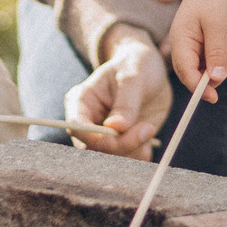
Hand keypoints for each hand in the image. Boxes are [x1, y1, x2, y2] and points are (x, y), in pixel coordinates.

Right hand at [67, 30, 170, 158]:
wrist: (150, 72)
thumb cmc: (136, 65)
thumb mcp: (133, 76)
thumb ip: (126, 102)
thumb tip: (115, 128)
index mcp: (81, 101)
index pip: (76, 126)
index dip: (95, 136)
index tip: (121, 131)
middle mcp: (88, 122)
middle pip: (94, 147)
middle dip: (121, 145)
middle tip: (147, 129)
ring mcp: (103, 136)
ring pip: (110, 158)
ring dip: (132, 151)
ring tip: (149, 128)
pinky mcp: (120, 144)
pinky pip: (126, 160)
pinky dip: (139, 155)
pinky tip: (148, 137)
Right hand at [165, 0, 226, 102]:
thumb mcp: (219, 26)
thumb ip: (216, 53)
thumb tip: (217, 78)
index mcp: (180, 39)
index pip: (186, 73)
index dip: (199, 88)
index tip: (215, 98)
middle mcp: (183, 44)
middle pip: (194, 74)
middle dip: (213, 74)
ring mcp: (193, 43)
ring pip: (206, 68)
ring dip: (221, 63)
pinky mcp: (204, 41)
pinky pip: (212, 59)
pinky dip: (223, 55)